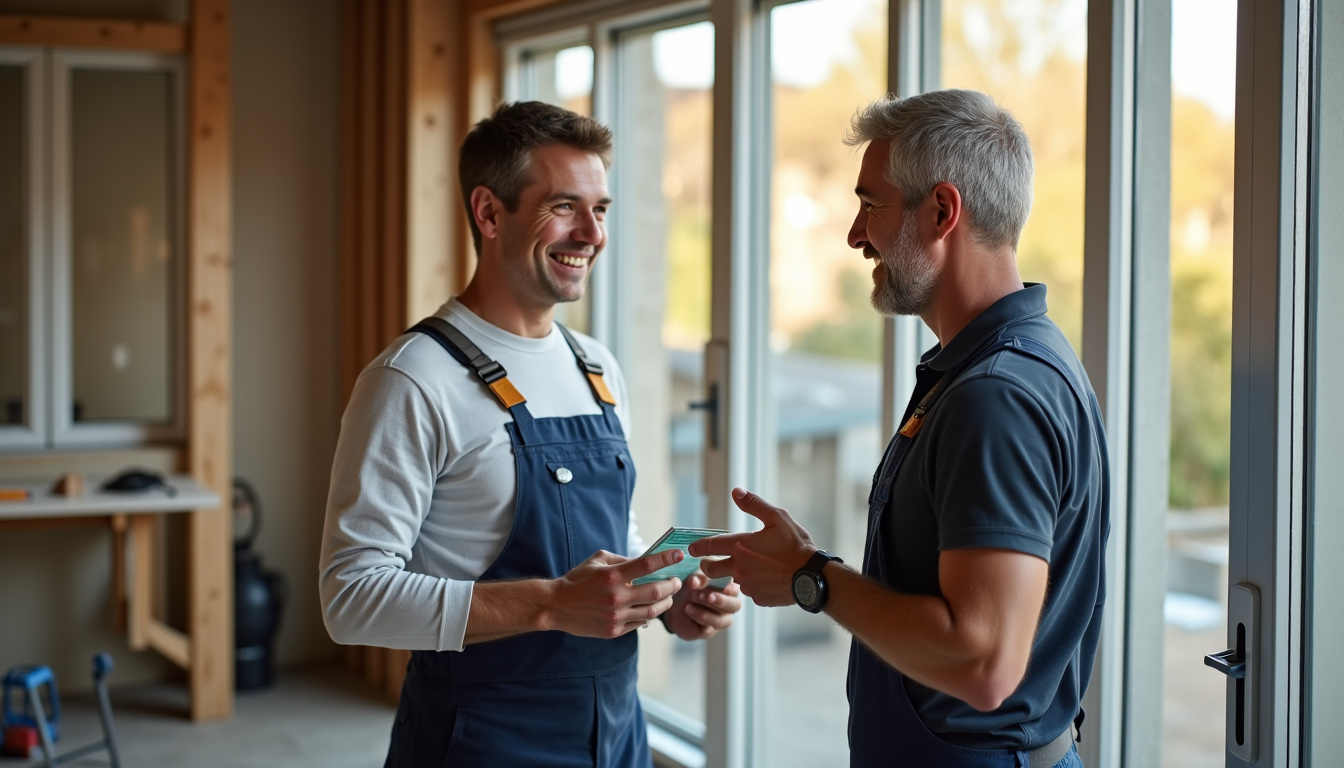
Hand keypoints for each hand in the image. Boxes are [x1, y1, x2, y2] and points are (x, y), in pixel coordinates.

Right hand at [546, 549, 684, 638]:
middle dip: (672, 585)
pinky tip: (650, 608)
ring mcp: (616, 616)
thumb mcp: (598, 561)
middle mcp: (616, 597)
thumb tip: (647, 561)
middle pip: (656, 591)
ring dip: (666, 602)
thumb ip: (622, 559)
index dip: (666, 559)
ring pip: (652, 611)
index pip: (647, 565)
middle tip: (677, 581)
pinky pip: (640, 623)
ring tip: (668, 596)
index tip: (679, 555)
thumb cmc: (578, 580)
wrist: (556, 606)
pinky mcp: (614, 631)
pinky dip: (648, 615)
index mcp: (612, 575)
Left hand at [660, 572, 742, 639]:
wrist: (673, 604)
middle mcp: (728, 605)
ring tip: (689, 604)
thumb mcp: (691, 579)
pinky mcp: (708, 631)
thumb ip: (695, 579)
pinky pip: (708, 629)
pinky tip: (688, 610)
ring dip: (705, 612)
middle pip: (734, 606)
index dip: (731, 589)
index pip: (736, 590)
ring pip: (721, 620)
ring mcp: (719, 620)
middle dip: (721, 601)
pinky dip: (697, 618)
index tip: (724, 587)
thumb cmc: (689, 587)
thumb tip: (695, 581)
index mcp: (728, 589)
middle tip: (706, 596)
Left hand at [688, 487, 816, 606]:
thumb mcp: (777, 518)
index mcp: (740, 546)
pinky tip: (768, 578)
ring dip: (736, 574)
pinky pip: (750, 591)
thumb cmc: (796, 545)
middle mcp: (739, 567)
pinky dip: (754, 585)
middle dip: (706, 565)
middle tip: (710, 562)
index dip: (697, 546)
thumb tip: (736, 492)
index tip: (692, 548)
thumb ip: (754, 504)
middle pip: (710, 569)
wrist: (812, 576)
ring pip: (733, 580)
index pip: (709, 546)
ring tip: (755, 567)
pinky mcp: (758, 598)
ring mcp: (747, 585)